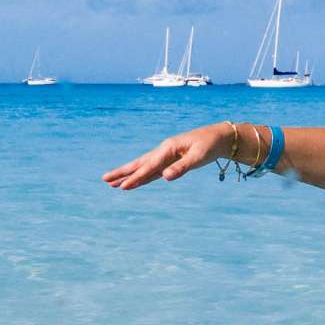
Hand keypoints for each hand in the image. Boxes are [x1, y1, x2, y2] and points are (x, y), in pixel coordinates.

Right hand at [102, 122, 243, 190]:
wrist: (219, 137)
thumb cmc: (209, 146)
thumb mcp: (198, 157)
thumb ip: (182, 167)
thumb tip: (166, 177)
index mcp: (168, 149)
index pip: (148, 167)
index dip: (135, 178)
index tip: (122, 188)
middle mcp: (163, 151)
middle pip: (139, 164)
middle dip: (122, 173)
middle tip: (105, 180)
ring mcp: (166, 156)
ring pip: (143, 167)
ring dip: (129, 175)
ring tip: (113, 182)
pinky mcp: (170, 160)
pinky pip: (152, 170)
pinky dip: (142, 176)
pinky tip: (135, 181)